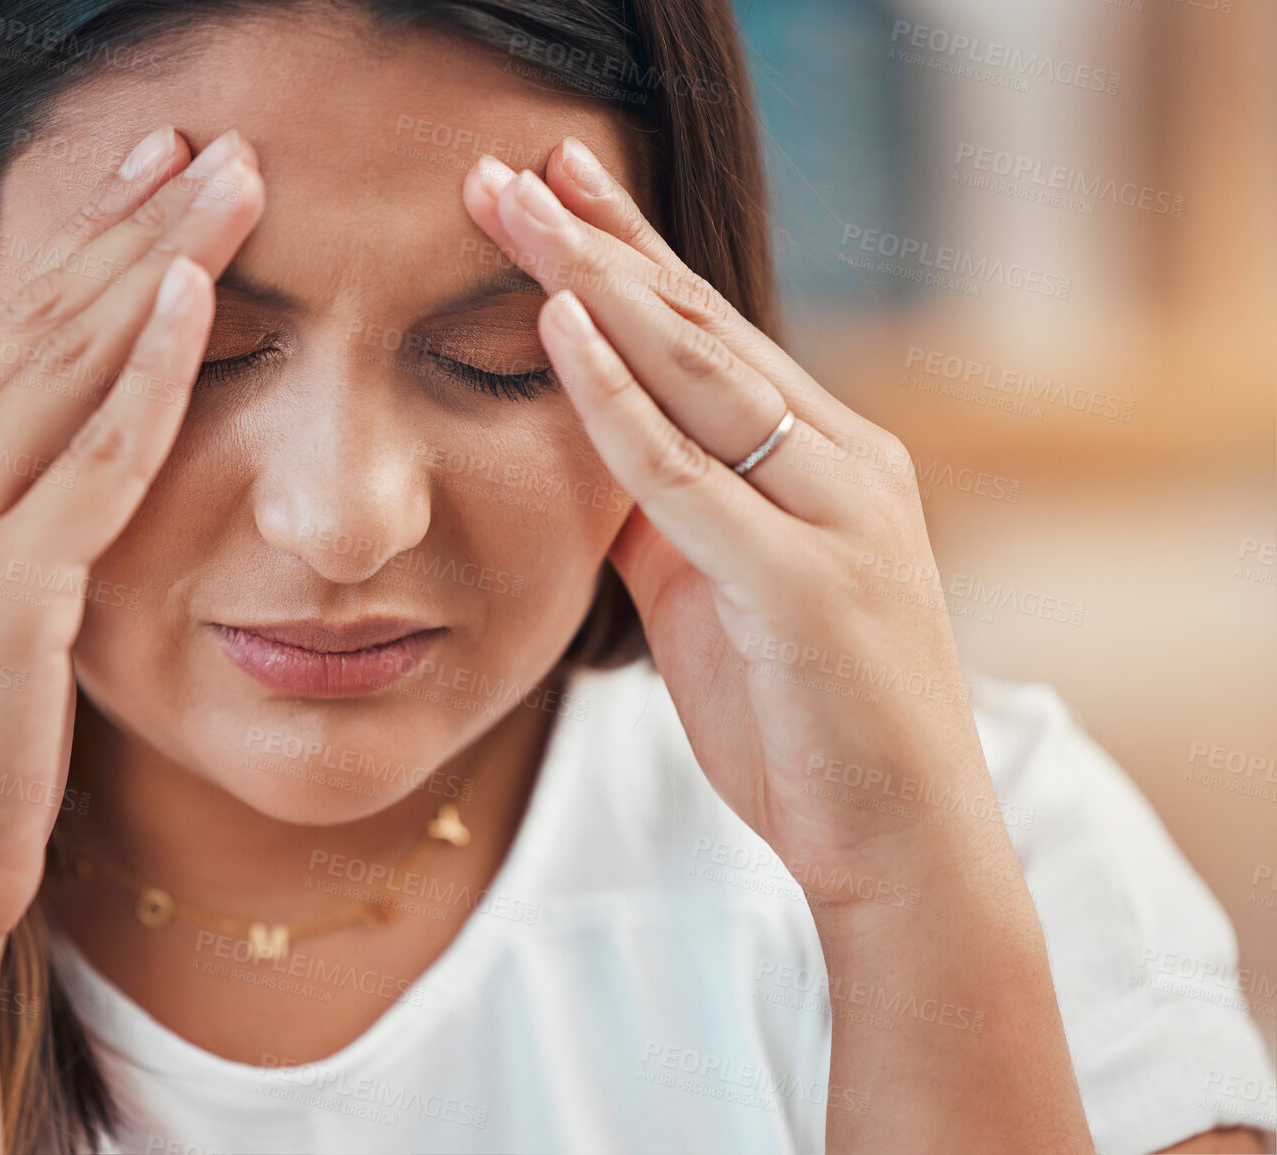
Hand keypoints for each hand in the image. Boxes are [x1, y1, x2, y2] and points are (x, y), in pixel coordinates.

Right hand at [0, 128, 262, 940]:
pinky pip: (92, 459)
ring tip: (229, 178)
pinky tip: (198, 299)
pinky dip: (150, 372)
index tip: (151, 177)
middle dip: (128, 223)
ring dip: (154, 262)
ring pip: (65, 364)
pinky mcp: (1, 589)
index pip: (5, 337)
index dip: (83, 248)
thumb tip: (80, 482)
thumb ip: (14, 533)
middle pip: (37, 323)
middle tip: (206, 140)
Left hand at [463, 139, 1003, 903]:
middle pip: (700, 325)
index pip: (713, 334)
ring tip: (520, 204)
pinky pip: (688, 470)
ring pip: (698, 371)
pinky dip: (618, 397)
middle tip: (513, 163)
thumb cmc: (805, 721)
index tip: (558, 188)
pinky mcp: (807, 581)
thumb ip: (666, 515)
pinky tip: (562, 324)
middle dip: (601, 240)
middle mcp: (842, 461)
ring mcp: (833, 513)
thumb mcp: (718, 597)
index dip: (631, 254)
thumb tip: (589, 450)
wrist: (898, 840)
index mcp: (827, 459)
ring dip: (598, 281)